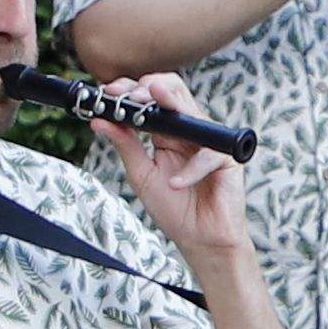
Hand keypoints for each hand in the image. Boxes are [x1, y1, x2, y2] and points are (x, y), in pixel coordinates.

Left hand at [82, 77, 247, 248]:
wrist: (201, 241)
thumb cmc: (174, 209)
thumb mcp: (142, 175)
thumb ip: (126, 146)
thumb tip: (100, 121)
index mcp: (168, 132)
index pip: (151, 97)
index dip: (131, 89)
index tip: (108, 92)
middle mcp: (188, 131)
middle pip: (174, 90)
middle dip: (148, 87)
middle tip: (127, 95)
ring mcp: (209, 142)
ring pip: (192, 111)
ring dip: (169, 105)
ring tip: (145, 107)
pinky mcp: (227, 160)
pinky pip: (207, 155)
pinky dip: (190, 170)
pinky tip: (175, 184)